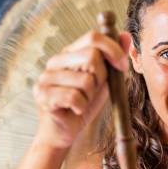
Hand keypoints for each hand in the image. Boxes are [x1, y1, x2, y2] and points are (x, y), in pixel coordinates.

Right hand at [32, 19, 130, 149]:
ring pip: (86, 80)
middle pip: (92, 56)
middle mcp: (56, 60)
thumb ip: (114, 59)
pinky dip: (81, 108)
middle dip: (101, 78)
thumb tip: (126, 36)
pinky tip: (75, 110)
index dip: (113, 50)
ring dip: (90, 97)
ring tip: (81, 102)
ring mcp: (46, 76)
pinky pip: (74, 97)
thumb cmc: (84, 104)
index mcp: (70, 53)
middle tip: (94, 92)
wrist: (65, 132)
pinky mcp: (41, 94)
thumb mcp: (104, 80)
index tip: (123, 67)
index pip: (93, 37)